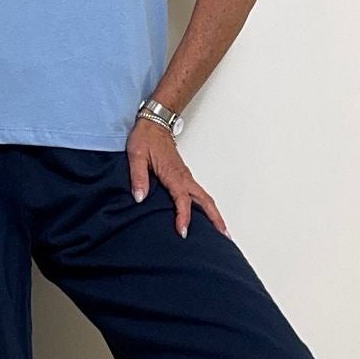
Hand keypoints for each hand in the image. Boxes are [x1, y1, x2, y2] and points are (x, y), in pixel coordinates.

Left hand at [126, 116, 228, 238]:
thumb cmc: (145, 138)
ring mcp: (185, 176)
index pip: (182, 199)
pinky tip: (205, 215)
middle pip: (204, 200)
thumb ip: (138, 177)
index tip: (183, 231)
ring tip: (221, 231)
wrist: (154, 123)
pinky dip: (206, 206)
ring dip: (213, 213)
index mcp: (173, 174)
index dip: (184, 217)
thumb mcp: (136, 155)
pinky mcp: (183, 175)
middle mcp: (183, 176)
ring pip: (204, 197)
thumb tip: (139, 197)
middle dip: (215, 218)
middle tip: (223, 236)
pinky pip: (198, 193)